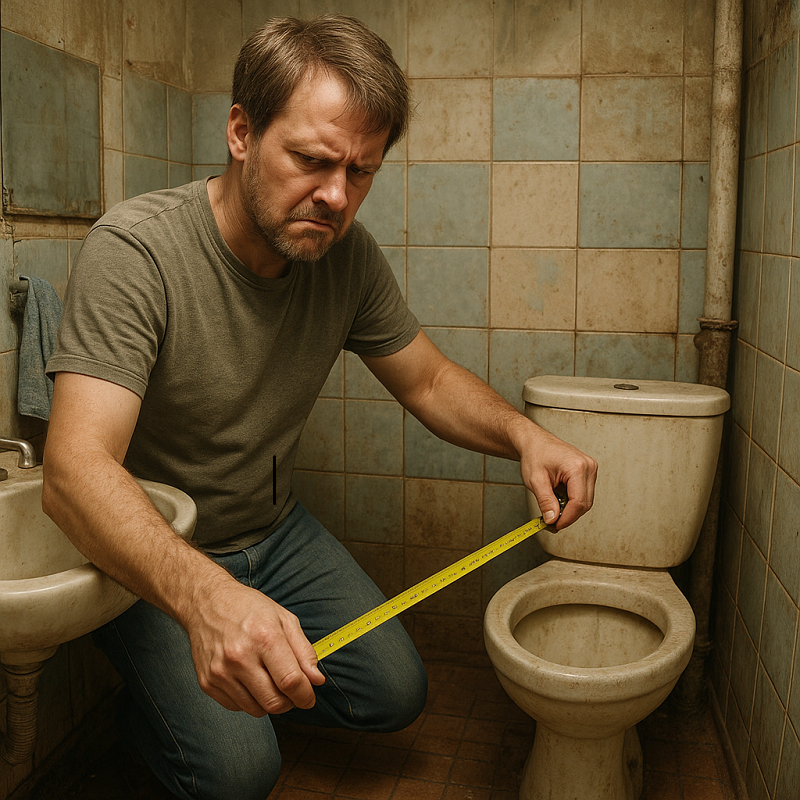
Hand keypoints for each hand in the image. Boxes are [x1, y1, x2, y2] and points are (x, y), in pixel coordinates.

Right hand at [185, 580, 324, 715]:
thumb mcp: (284, 619)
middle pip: (274, 701)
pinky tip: (250, 680)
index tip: (309, 697)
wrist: (207, 603)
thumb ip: (304, 651)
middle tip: (292, 691)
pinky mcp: (207, 682)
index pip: (291, 681)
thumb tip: (316, 680)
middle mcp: (240, 656)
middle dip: (290, 702)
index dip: (305, 695)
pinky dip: (249, 700)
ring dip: (269, 702)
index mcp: (264, 637)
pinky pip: (237, 707)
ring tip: (270, 681)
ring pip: (256, 709)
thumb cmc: (248, 608)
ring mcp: (221, 671)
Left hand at [518, 425, 597, 530]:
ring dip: (570, 508)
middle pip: (585, 503)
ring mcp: (590, 469)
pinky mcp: (587, 472)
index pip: (579, 502)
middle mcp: (588, 467)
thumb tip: (552, 519)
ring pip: (585, 500)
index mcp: (577, 467)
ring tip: (552, 507)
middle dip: (568, 516)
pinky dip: (571, 501)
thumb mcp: (535, 481)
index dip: (567, 518)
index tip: (554, 525)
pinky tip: (558, 497)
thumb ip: (545, 502)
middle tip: (551, 521)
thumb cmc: (534, 454)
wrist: (534, 442)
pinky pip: (583, 494)